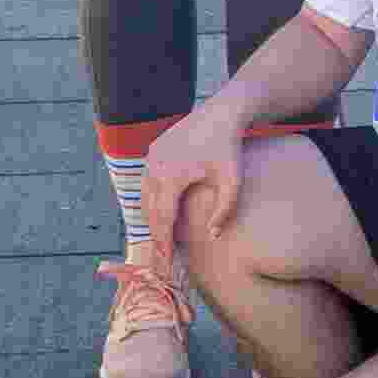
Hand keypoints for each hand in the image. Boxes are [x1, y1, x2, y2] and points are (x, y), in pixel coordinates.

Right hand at [137, 103, 248, 261]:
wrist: (222, 113)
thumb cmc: (229, 148)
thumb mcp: (232, 181)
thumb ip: (223, 210)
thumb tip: (211, 236)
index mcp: (172, 175)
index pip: (163, 218)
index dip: (163, 244)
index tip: (166, 264)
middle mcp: (155, 165)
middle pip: (150, 211)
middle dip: (156, 237)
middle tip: (162, 260)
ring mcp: (151, 157)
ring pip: (145, 198)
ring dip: (153, 219)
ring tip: (163, 241)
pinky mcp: (153, 151)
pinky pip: (148, 183)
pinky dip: (153, 201)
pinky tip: (164, 215)